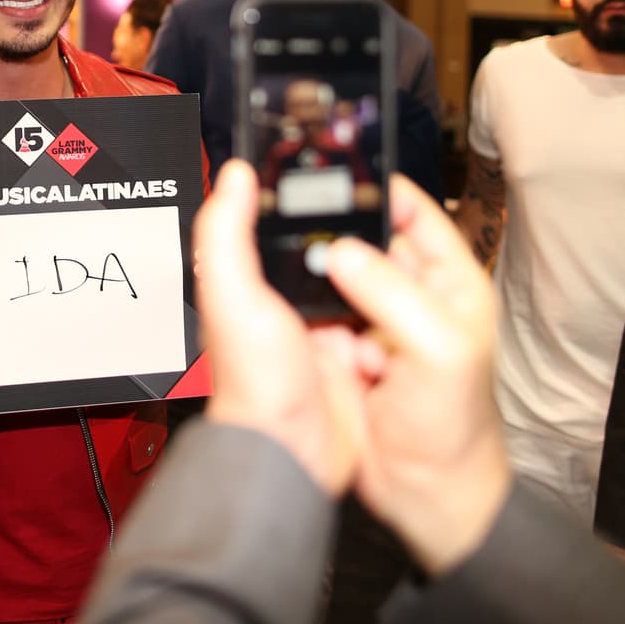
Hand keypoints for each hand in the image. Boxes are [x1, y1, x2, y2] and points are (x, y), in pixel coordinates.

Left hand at [195, 160, 363, 496]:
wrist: (294, 452)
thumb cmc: (254, 383)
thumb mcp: (232, 294)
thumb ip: (227, 233)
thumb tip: (235, 176)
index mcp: (252, 282)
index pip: (278, 223)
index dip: (305, 198)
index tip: (336, 171)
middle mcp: (287, 301)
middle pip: (330, 247)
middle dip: (358, 238)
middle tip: (382, 214)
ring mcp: (325, 327)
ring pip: (365, 279)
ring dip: (381, 278)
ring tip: (394, 263)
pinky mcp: (357, 351)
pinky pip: (386, 317)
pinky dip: (395, 315)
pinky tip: (398, 311)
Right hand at [325, 174, 510, 574]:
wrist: (424, 493)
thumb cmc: (454, 427)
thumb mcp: (439, 353)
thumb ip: (394, 296)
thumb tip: (345, 251)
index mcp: (449, 283)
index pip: (417, 213)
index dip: (384, 188)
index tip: (344, 168)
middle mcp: (408, 295)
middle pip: (365, 239)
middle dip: (335, 230)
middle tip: (298, 214)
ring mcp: (371, 320)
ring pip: (332, 274)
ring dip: (315, 274)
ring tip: (294, 265)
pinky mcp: (339, 345)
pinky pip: (313, 312)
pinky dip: (302, 310)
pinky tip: (295, 312)